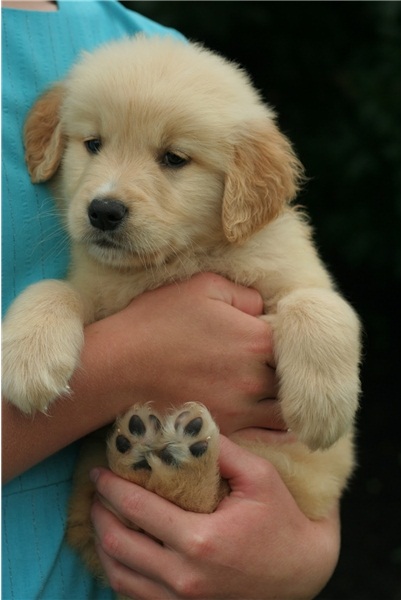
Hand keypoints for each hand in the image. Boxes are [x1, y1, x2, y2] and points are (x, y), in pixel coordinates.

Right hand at [83, 272, 281, 434]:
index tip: (274, 336)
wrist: (120, 366)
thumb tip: (264, 310)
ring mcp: (241, 407)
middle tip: (277, 363)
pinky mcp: (224, 427)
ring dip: (287, 400)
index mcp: (256, 340)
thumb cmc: (158, 320)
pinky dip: (275, 426)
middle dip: (289, 370)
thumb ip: (245, 295)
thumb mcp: (203, 287)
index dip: (288, 338)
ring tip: (279, 391)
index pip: (295, 343)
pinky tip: (273, 418)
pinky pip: (265, 432)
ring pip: (285, 410)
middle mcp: (255, 378)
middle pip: (294, 378)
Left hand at [91, 436, 339, 598]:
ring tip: (103, 517)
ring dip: (103, 543)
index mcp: (200, 539)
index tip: (99, 471)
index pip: (137, 508)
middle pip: (118, 543)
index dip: (111, 487)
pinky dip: (119, 570)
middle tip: (98, 492)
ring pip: (119, 574)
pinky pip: (133, 595)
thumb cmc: (284, 523)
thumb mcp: (261, 477)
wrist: (304, 575)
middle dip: (99, 513)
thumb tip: (190, 428)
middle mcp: (184, 576)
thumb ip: (223, 450)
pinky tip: (122, 550)